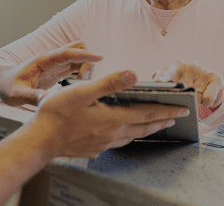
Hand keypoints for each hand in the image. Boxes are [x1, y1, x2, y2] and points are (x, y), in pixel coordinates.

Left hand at [0, 41, 101, 105]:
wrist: (3, 83)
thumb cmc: (8, 87)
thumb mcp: (16, 94)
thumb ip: (31, 96)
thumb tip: (45, 100)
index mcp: (43, 60)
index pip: (67, 53)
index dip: (84, 55)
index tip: (100, 58)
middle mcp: (52, 58)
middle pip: (77, 48)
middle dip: (88, 60)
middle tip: (85, 80)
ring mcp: (56, 63)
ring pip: (80, 56)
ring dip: (87, 67)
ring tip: (83, 85)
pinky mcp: (59, 70)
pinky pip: (77, 65)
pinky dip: (85, 72)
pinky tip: (82, 85)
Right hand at [33, 70, 189, 157]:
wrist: (40, 139)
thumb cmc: (58, 113)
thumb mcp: (83, 91)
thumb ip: (110, 83)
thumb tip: (133, 74)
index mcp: (113, 118)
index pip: (147, 114)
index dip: (167, 110)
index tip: (183, 109)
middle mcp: (111, 134)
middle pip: (143, 128)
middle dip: (161, 121)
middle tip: (175, 118)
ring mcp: (102, 144)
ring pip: (131, 137)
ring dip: (146, 130)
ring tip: (153, 126)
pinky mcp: (92, 149)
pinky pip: (115, 143)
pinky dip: (126, 137)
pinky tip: (121, 135)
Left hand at [152, 60, 223, 108]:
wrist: (210, 91)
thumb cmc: (187, 88)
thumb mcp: (175, 87)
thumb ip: (165, 86)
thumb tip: (154, 83)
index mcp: (175, 68)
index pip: (166, 71)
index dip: (161, 77)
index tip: (157, 82)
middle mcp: (189, 67)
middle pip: (182, 84)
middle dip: (179, 95)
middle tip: (177, 101)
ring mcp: (203, 71)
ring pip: (196, 94)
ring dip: (194, 101)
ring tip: (194, 102)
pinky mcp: (216, 78)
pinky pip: (210, 97)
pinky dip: (207, 102)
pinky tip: (206, 102)